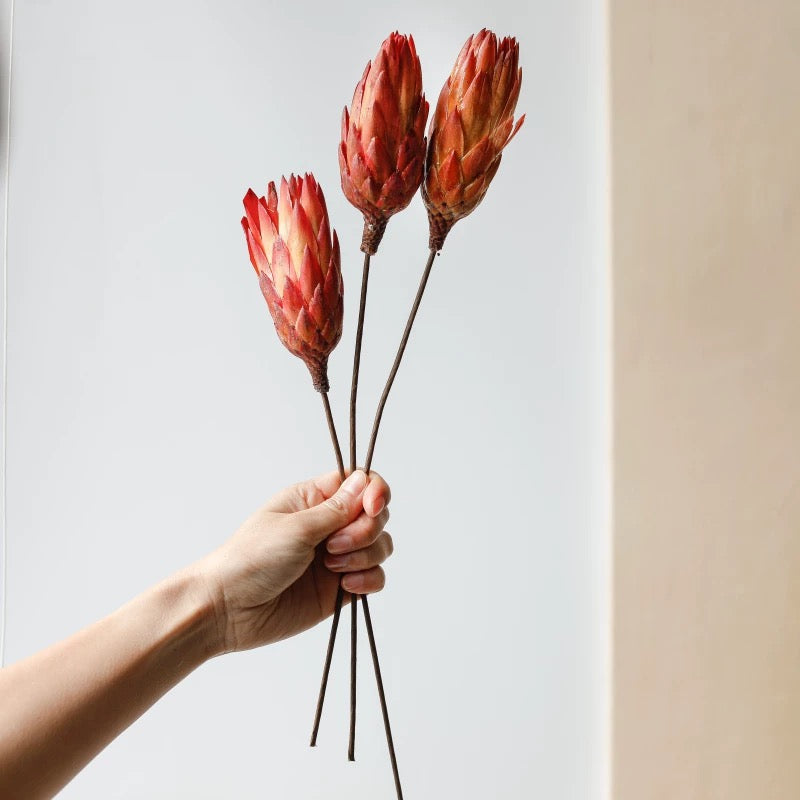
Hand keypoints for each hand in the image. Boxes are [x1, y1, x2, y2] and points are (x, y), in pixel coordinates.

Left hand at [197, 470, 392, 653]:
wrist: (228, 610)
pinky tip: (346, 586)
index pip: (360, 482)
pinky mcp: (341, 588)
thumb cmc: (251, 559)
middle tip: (334, 545)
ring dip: (366, 555)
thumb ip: (337, 509)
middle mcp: (329, 525)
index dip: (374, 491)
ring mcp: (337, 557)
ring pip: (379, 545)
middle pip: (376, 514)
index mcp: (314, 499)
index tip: (372, 507)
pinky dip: (369, 580)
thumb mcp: (296, 527)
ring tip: (333, 568)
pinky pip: (375, 577)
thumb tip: (365, 481)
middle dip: (366, 529)